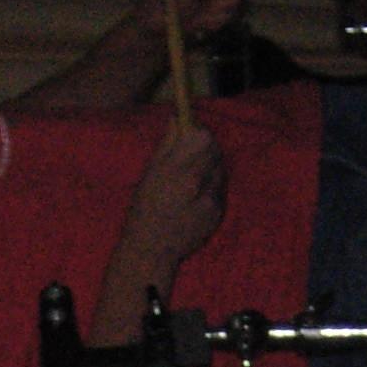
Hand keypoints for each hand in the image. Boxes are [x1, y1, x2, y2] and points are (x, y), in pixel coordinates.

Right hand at [119, 123, 225, 266]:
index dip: (200, 133)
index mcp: (180, 169)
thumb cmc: (146, 208)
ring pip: (220, 170)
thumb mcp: (151, 172)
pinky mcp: (218, 214)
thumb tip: (177, 119)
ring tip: (192, 182)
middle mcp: (199, 182)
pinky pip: (220, 191)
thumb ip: (167, 144)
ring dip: (211, 169)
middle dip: (207, 149)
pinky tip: (196, 199)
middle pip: (216, 151)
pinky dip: (212, 189)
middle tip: (195, 155)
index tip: (193, 134)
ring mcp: (211, 199)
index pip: (204, 137)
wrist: (152, 247)